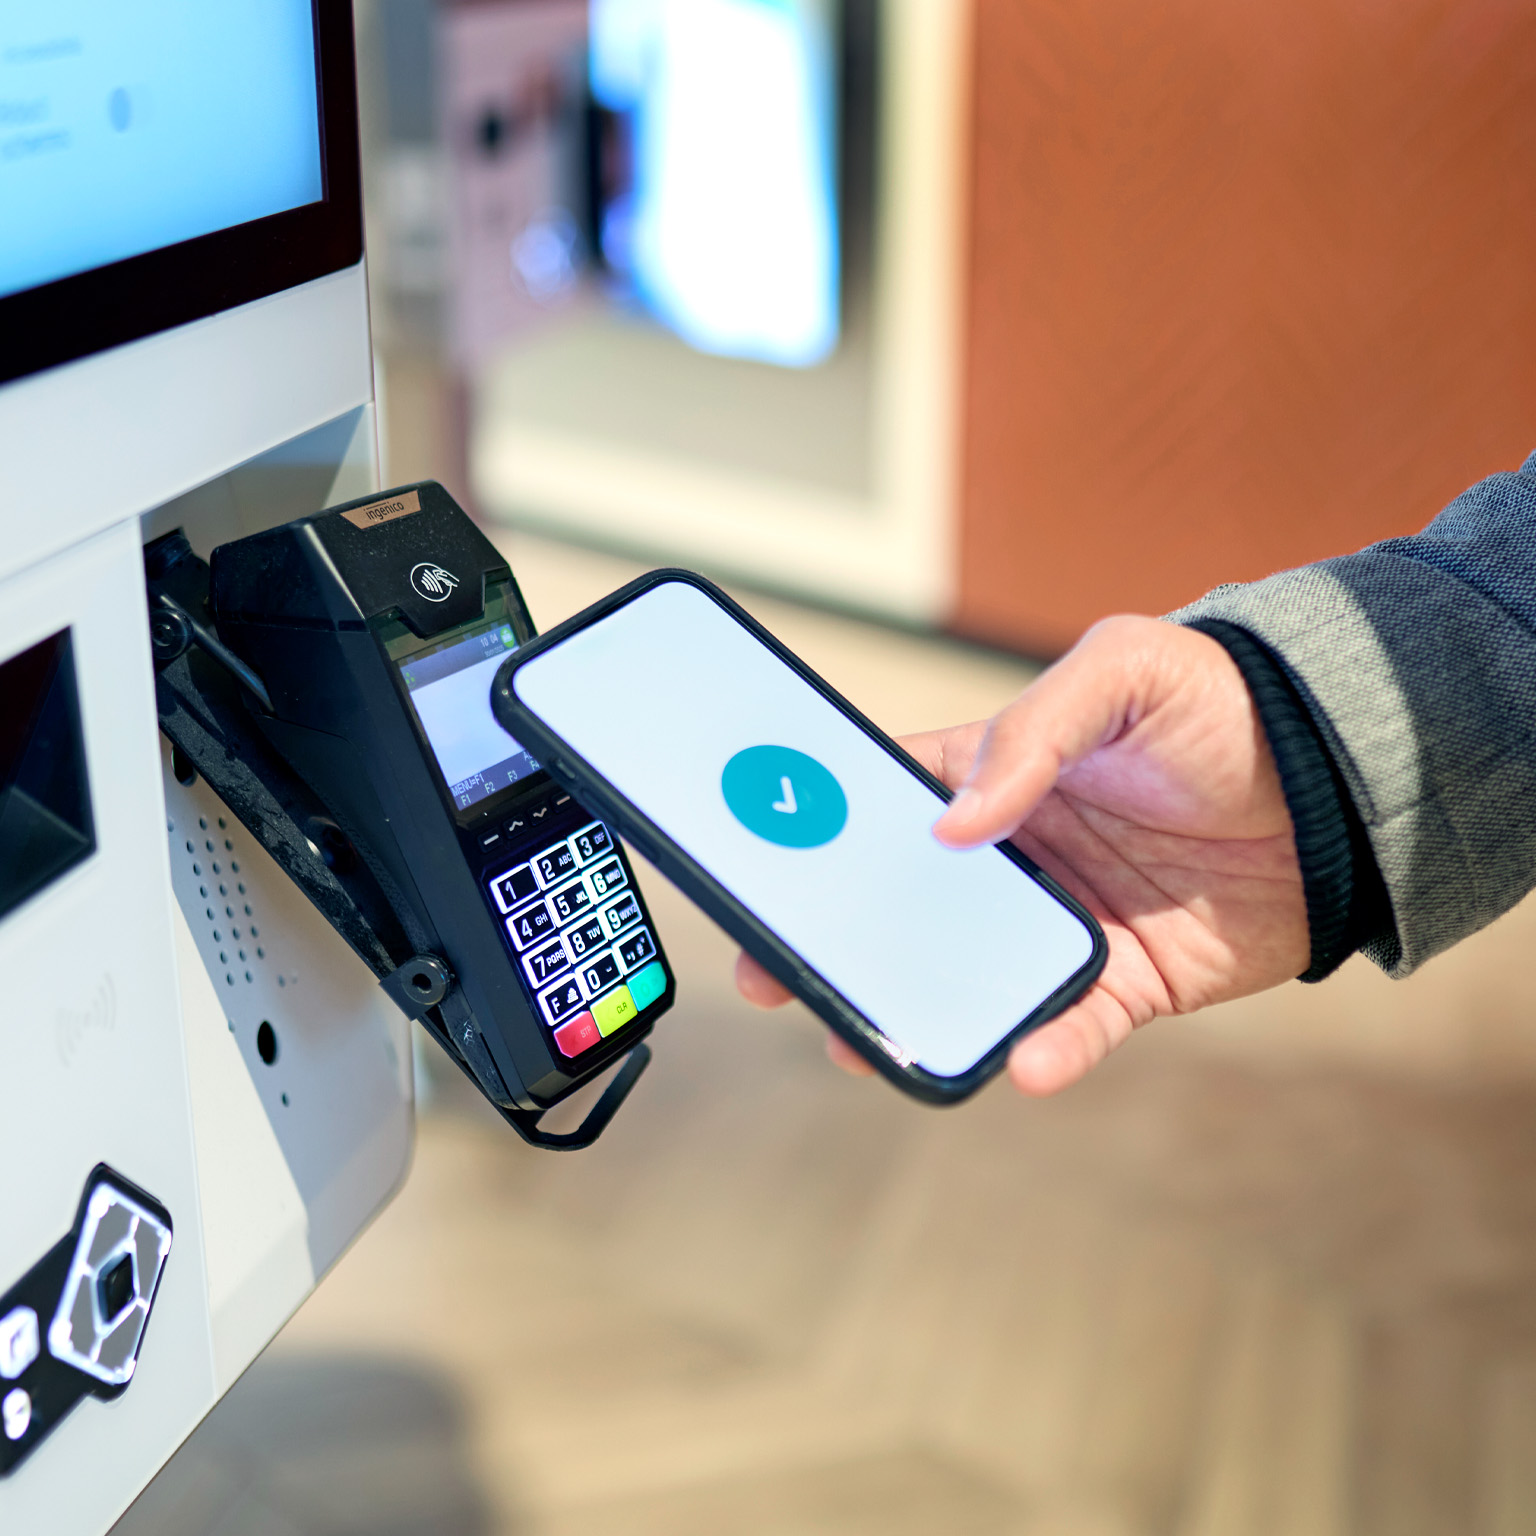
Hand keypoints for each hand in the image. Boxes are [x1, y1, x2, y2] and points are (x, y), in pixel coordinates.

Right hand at [735, 616, 1308, 1095]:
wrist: (1344, 778)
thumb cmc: (1223, 704)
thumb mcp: (1123, 670)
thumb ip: (1034, 732)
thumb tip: (955, 825)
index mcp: (995, 777)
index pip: (883, 807)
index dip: (815, 835)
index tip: (758, 867)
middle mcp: (1015, 856)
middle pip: (904, 906)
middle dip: (836, 941)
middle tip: (774, 974)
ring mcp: (1065, 921)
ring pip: (971, 978)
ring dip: (919, 1010)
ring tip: (865, 1041)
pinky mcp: (1129, 980)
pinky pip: (1074, 1024)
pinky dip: (1046, 1048)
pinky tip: (1025, 1062)